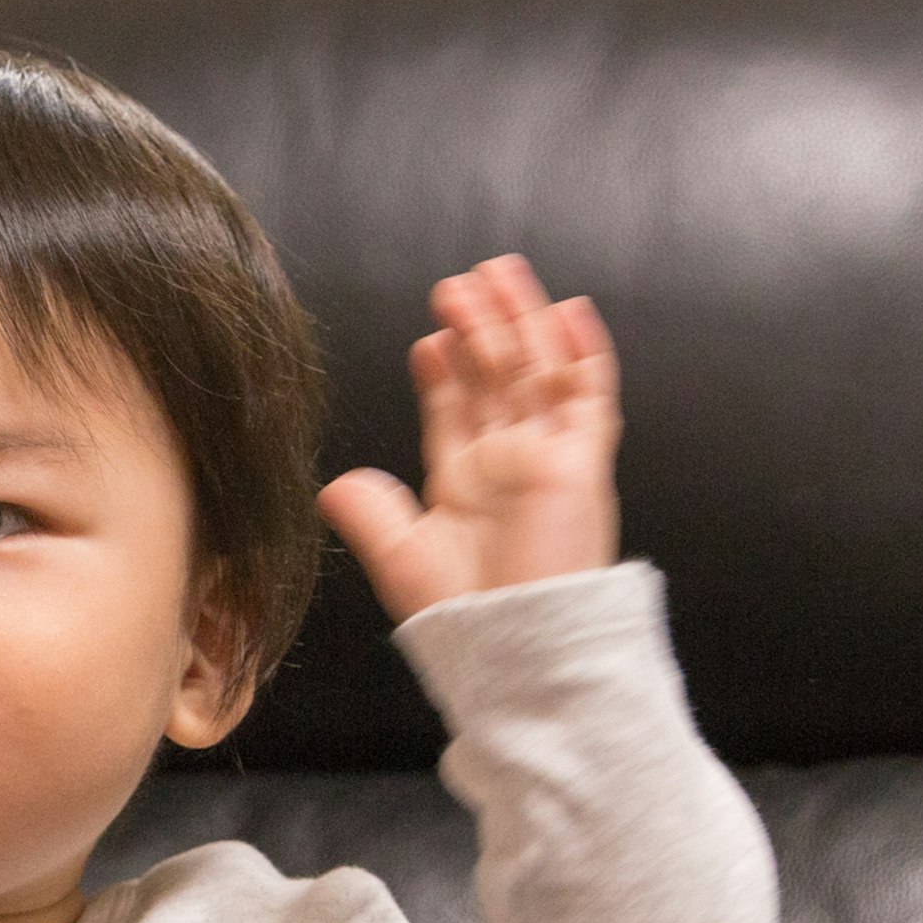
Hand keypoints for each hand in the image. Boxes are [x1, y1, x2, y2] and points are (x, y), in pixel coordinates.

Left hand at [319, 255, 619, 622]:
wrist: (515, 646)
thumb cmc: (462, 616)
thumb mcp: (400, 558)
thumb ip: (370, 516)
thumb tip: (332, 485)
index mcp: (466, 481)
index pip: (455, 409)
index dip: (443, 369)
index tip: (429, 338)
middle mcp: (508, 462)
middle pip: (496, 376)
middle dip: (479, 328)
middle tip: (457, 285)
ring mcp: (548, 458)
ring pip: (538, 370)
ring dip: (522, 321)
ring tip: (499, 275)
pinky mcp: (583, 465)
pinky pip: (590, 397)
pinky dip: (584, 354)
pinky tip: (569, 313)